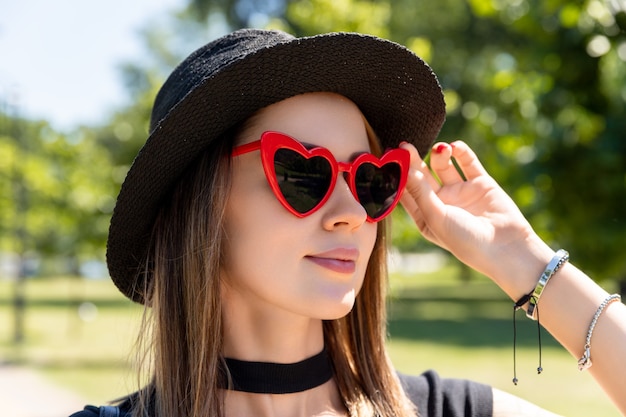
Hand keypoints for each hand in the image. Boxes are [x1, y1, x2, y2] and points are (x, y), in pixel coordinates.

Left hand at [399, 140, 549, 290]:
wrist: (505, 248)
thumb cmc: (464, 240)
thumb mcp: (436, 217)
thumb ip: (420, 192)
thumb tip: (404, 168)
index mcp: (426, 216)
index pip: (407, 192)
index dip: (398, 175)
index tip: (389, 158)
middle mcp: (441, 203)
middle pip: (422, 176)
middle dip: (413, 160)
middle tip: (405, 144)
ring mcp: (460, 192)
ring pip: (443, 166)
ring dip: (439, 155)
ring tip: (441, 150)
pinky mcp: (480, 183)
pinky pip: (467, 162)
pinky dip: (461, 152)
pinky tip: (455, 146)